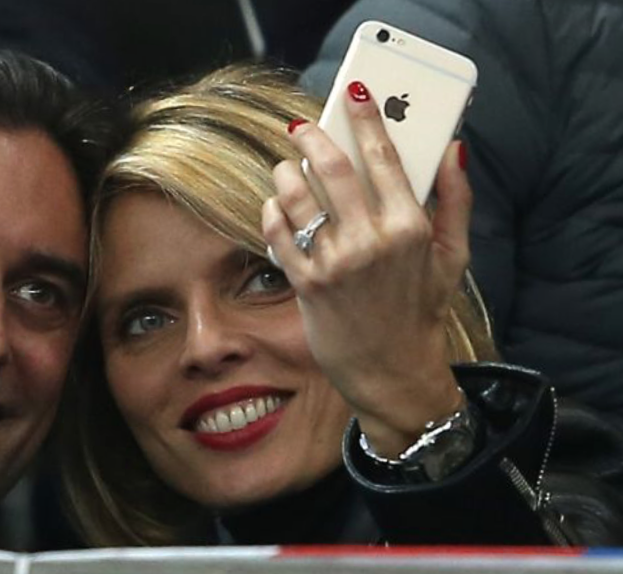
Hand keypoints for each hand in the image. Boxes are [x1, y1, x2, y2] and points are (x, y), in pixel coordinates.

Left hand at [262, 81, 470, 456]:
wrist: (391, 370)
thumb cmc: (421, 310)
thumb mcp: (453, 257)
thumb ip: (455, 201)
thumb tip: (454, 150)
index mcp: (411, 227)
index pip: (384, 157)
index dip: (366, 117)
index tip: (354, 91)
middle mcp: (371, 241)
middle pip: (333, 167)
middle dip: (313, 136)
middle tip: (301, 127)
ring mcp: (335, 262)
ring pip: (297, 195)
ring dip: (285, 173)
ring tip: (286, 168)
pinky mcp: (306, 282)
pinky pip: (277, 231)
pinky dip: (272, 211)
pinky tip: (278, 207)